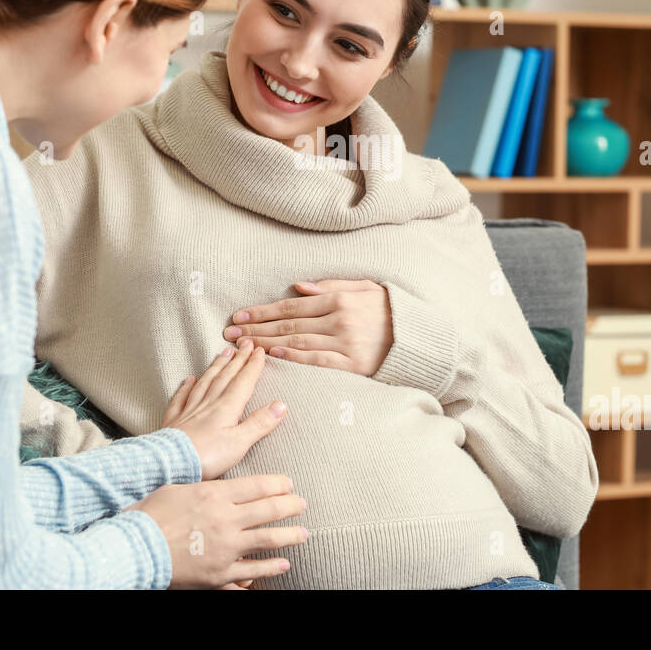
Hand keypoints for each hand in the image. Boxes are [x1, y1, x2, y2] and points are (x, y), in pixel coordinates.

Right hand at [127, 474, 307, 588]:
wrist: (135, 548)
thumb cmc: (150, 515)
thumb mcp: (178, 489)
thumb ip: (204, 488)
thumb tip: (219, 487)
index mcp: (216, 495)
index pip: (258, 485)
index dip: (278, 484)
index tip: (289, 484)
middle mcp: (226, 519)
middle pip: (269, 509)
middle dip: (290, 505)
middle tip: (301, 504)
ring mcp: (226, 547)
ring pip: (269, 539)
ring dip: (290, 535)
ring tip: (303, 532)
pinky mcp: (220, 572)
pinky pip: (253, 570)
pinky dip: (271, 567)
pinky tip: (284, 563)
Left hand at [163, 340, 285, 479]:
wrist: (169, 465)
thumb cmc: (206, 457)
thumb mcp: (240, 443)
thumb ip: (259, 423)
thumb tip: (281, 405)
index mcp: (226, 408)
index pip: (243, 381)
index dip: (253, 365)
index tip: (260, 350)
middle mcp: (208, 404)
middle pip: (225, 377)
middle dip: (237, 360)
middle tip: (245, 344)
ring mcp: (189, 411)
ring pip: (205, 383)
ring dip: (216, 367)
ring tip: (223, 353)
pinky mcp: (174, 422)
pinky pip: (181, 398)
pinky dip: (186, 387)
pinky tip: (189, 379)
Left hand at [223, 279, 392, 377]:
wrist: (420, 337)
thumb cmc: (390, 310)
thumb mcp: (364, 288)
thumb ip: (331, 285)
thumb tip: (298, 286)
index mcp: (338, 299)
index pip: (291, 306)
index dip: (262, 311)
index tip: (239, 314)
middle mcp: (338, 319)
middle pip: (288, 324)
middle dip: (256, 328)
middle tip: (230, 332)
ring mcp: (345, 342)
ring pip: (297, 342)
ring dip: (266, 344)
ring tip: (243, 346)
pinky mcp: (353, 364)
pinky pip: (317, 360)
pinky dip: (294, 357)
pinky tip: (274, 356)